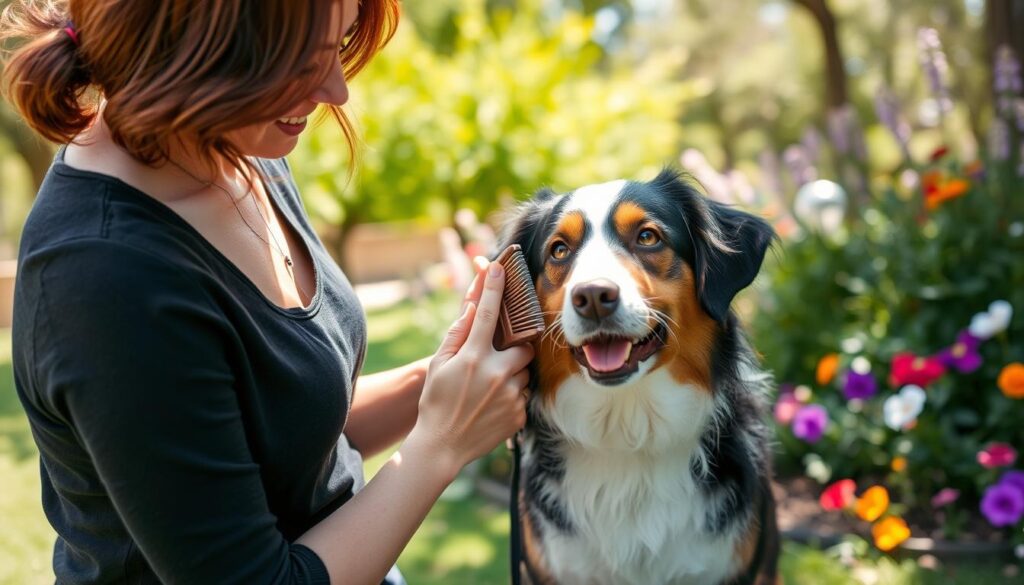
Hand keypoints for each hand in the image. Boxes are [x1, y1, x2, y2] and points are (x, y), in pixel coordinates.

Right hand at [411, 258, 533, 474]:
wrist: (442, 446)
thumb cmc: (436, 402)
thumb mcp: (439, 365)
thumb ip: (457, 335)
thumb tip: (472, 309)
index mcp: (473, 357)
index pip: (488, 314)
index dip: (494, 288)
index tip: (499, 268)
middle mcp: (495, 373)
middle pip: (523, 347)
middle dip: (514, 351)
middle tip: (497, 361)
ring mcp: (510, 395)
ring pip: (524, 373)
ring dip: (512, 376)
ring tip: (489, 390)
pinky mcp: (518, 414)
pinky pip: (523, 396)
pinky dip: (511, 397)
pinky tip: (491, 407)